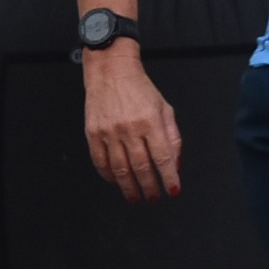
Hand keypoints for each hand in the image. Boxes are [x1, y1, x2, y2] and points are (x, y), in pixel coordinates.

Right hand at [83, 47, 181, 200]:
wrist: (111, 71)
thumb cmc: (139, 88)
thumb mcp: (164, 108)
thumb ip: (172, 137)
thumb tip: (174, 164)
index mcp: (150, 121)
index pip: (163, 157)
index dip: (169, 177)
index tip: (172, 189)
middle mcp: (130, 128)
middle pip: (141, 167)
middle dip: (149, 187)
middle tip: (153, 197)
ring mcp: (110, 132)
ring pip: (120, 169)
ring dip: (129, 187)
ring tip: (135, 196)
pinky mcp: (93, 133)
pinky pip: (100, 162)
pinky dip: (109, 176)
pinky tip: (116, 182)